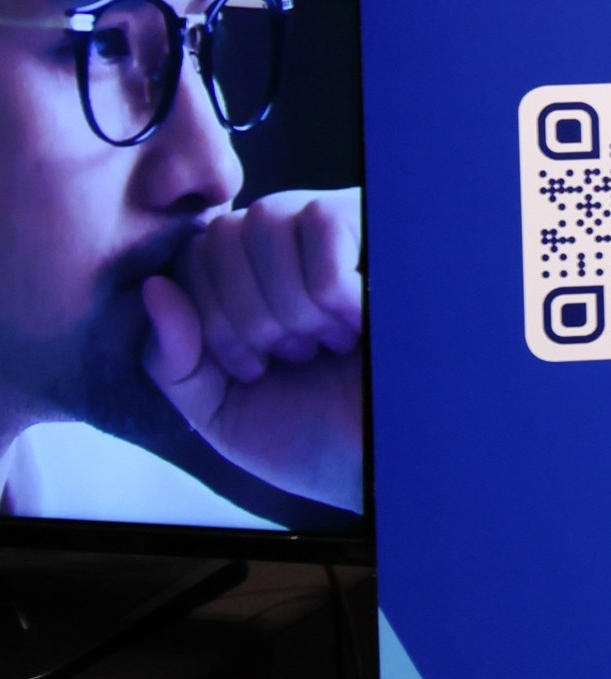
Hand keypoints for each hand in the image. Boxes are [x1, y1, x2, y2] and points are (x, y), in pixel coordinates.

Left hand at [143, 188, 365, 511]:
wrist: (388, 459)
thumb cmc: (313, 435)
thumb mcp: (221, 410)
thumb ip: (172, 361)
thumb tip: (153, 289)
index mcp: (249, 283)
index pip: (193, 254)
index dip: (207, 317)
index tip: (254, 369)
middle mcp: (289, 247)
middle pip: (224, 233)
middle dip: (243, 315)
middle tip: (291, 357)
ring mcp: (340, 231)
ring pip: (267, 219)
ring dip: (286, 303)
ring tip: (325, 341)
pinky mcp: (382, 230)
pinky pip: (323, 223)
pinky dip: (329, 288)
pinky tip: (358, 319)